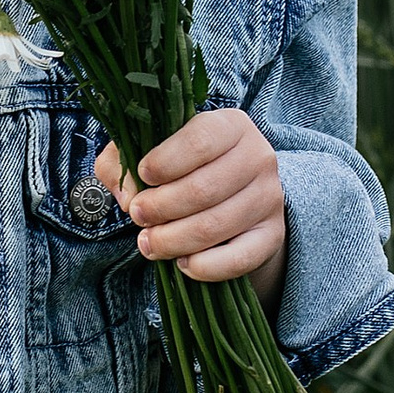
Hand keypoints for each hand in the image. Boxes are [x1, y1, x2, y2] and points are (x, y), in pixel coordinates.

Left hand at [97, 108, 286, 301]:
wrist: (232, 196)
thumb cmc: (182, 168)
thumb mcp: (149, 151)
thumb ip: (122, 162)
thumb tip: (128, 196)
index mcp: (231, 126)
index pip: (199, 141)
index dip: (164, 162)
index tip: (142, 175)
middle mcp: (258, 157)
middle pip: (204, 189)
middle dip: (161, 207)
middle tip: (138, 216)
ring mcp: (269, 198)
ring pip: (215, 226)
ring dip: (173, 240)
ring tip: (149, 243)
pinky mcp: (272, 235)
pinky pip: (239, 258)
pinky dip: (205, 267)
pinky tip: (182, 263)